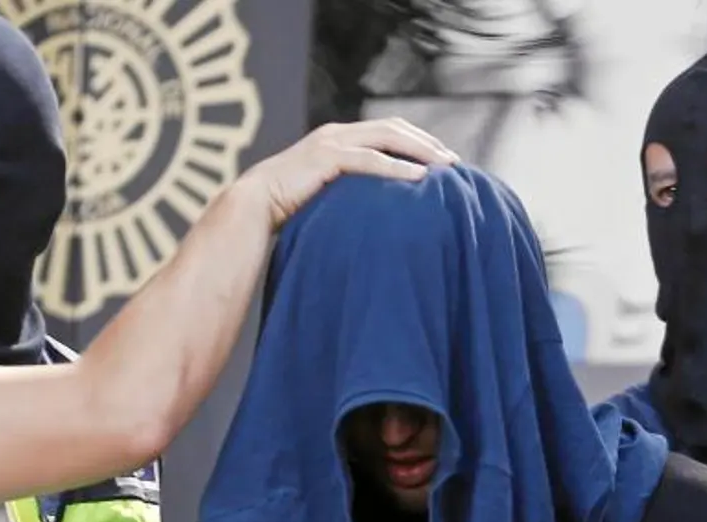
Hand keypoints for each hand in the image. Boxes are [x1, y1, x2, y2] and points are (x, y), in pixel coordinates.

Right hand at [237, 118, 458, 229]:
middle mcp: (337, 133)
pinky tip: (418, 179)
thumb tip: (379, 207)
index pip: (387, 130)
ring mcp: (331, 143)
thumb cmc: (288, 208)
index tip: (443, 159)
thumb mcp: (327, 194)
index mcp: (339, 138)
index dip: (418, 140)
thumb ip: (350, 190)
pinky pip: (369, 160)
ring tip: (445, 167)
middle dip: (427, 143)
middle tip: (454, 161)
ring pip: (386, 138)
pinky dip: (396, 168)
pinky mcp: (325, 158)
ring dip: (419, 151)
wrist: (253, 206)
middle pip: (393, 128)